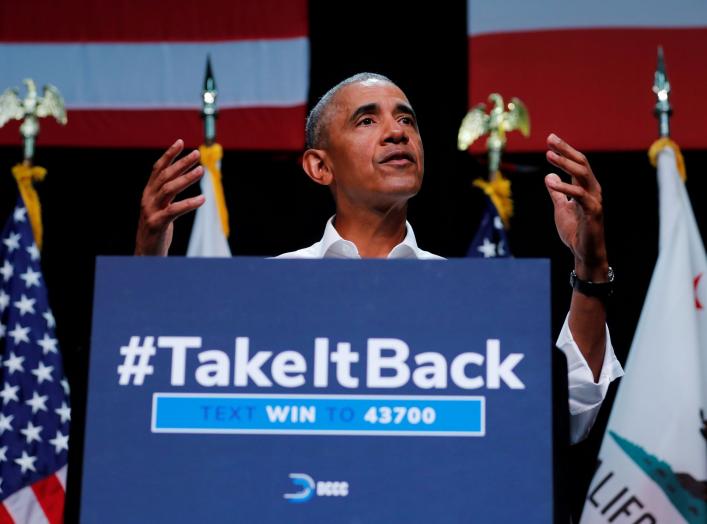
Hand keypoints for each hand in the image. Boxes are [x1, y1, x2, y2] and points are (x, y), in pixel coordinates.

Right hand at [135, 139, 204, 255]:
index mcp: (148, 194)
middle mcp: (147, 199)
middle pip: (165, 176)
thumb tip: (179, 178)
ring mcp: (150, 211)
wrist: (146, 254)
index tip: (180, 142)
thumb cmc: (157, 231)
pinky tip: (202, 199)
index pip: (157, 169)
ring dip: (186, 178)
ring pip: (168, 189)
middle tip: (197, 154)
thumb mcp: (161, 209)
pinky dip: (189, 204)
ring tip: (201, 170)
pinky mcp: (157, 224)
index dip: (168, 155)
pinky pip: (174, 211)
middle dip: (181, 163)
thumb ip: (167, 195)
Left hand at [544, 133, 607, 280]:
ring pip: (582, 175)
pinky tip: (551, 183)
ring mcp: (594, 200)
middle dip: (565, 150)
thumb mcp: (561, 208)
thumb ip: (557, 193)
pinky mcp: (593, 212)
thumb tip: (549, 177)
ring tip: (549, 155)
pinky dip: (565, 188)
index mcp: (586, 187)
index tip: (550, 139)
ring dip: (565, 164)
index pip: (576, 163)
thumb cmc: (575, 230)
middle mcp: (593, 190)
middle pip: (581, 163)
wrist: (584, 253)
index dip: (565, 150)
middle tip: (550, 139)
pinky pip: (580, 195)